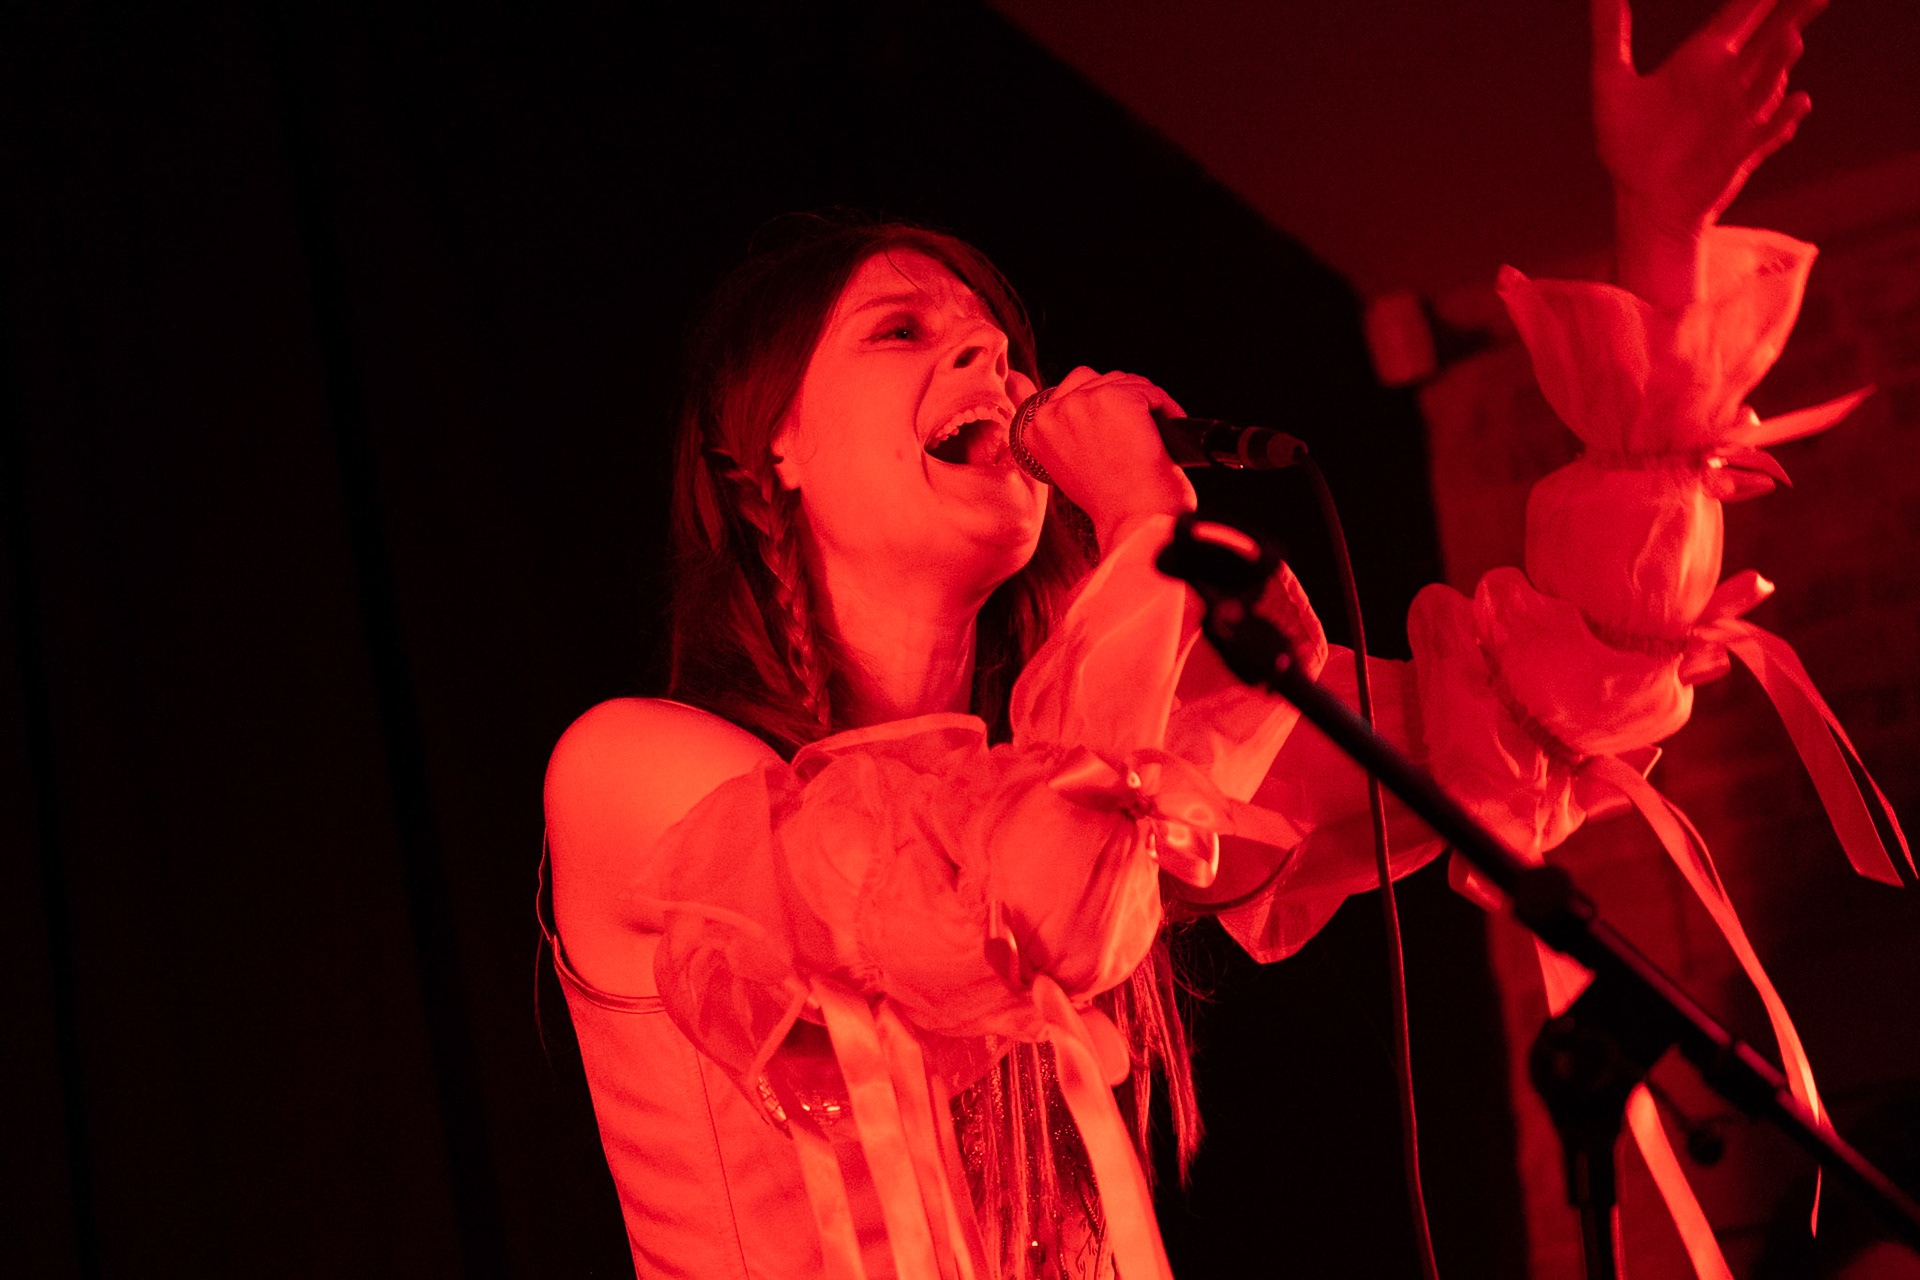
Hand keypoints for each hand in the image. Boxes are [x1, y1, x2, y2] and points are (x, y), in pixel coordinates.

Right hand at [1021, 367, 1196, 555]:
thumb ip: (1071, 437)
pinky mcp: (1117, 399)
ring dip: (1146, 403)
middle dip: (1126, 400)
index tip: (1119, 423)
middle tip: (1142, 428)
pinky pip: (1151, 391)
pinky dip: (1166, 407)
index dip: (1101, 404)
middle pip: (1099, 381)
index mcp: (1036, 430)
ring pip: (1127, 382)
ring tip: (1156, 431)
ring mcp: (1084, 402)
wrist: (1133, 523)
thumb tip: (1095, 416)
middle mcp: (1054, 411)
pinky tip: (1169, 429)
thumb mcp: (1072, 470)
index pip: (1071, 391)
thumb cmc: (1111, 506)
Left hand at [1593, 0, 1822, 235]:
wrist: (1642, 201)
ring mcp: (1740, 117)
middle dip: (1792, 15)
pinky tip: (1797, 104)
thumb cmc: (1628, 144)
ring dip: (1779, 64)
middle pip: (1770, 40)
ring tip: (1789, 39)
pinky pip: (1767, 134)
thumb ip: (1610, 34)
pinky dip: (1781, 120)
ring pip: (1767, 84)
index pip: (1739, 15)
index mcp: (1702, 60)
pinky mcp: (1740, 153)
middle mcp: (1729, 83)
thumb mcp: (1612, 85)